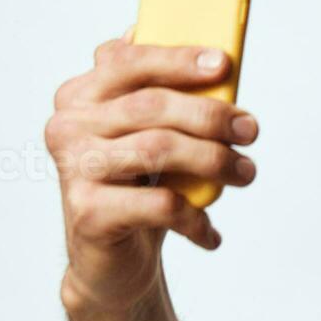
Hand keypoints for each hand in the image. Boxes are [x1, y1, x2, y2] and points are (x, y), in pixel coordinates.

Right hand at [45, 28, 259, 315]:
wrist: (110, 260)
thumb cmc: (139, 186)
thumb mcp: (153, 136)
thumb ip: (170, 97)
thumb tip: (217, 60)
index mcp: (82, 96)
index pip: (128, 62)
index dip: (178, 59)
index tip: (224, 63)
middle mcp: (69, 127)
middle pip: (150, 106)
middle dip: (211, 115)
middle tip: (250, 130)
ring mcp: (75, 168)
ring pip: (157, 149)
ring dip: (214, 160)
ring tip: (245, 173)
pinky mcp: (88, 212)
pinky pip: (159, 203)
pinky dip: (196, 217)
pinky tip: (211, 232)